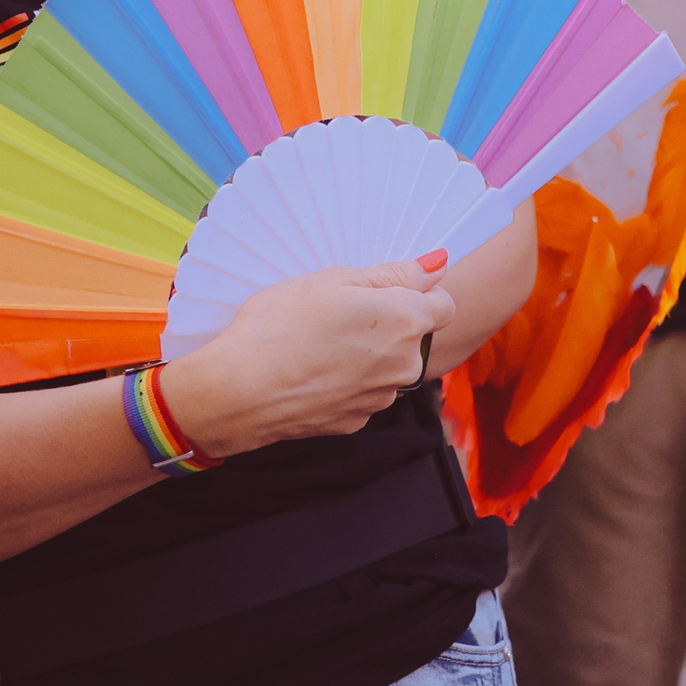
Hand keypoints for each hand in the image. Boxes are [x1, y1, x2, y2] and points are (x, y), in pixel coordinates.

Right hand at [160, 256, 456, 458]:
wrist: (240, 392)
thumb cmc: (280, 326)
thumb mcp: (331, 280)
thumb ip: (392, 274)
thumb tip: (438, 264)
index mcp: (405, 321)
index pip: (445, 304)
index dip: (419, 293)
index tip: (385, 289)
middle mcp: (404, 365)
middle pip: (416, 337)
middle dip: (389, 323)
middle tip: (339, 310)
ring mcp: (381, 397)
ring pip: (389, 366)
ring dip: (368, 353)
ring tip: (319, 342)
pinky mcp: (357, 421)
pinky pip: (364, 391)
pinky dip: (347, 380)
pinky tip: (312, 370)